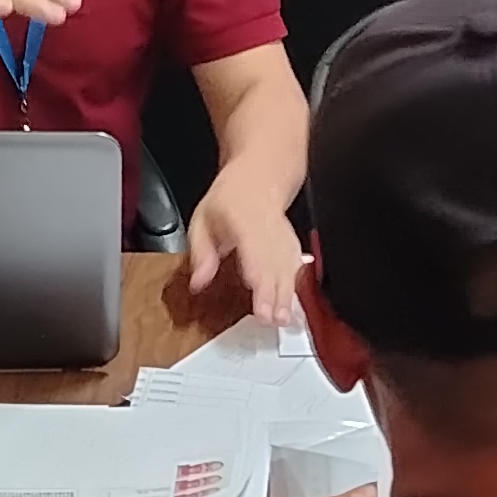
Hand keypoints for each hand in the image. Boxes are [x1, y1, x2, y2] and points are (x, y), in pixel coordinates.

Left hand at [182, 174, 304, 329]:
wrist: (259, 177)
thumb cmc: (230, 200)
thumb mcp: (202, 219)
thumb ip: (201, 252)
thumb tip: (199, 281)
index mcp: (244, 221)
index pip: (254, 253)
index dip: (258, 280)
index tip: (259, 304)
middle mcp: (268, 229)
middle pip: (275, 264)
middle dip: (276, 294)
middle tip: (274, 320)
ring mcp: (283, 235)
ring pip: (289, 266)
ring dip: (288, 293)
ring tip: (285, 318)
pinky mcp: (291, 242)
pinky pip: (296, 263)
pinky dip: (297, 283)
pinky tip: (295, 301)